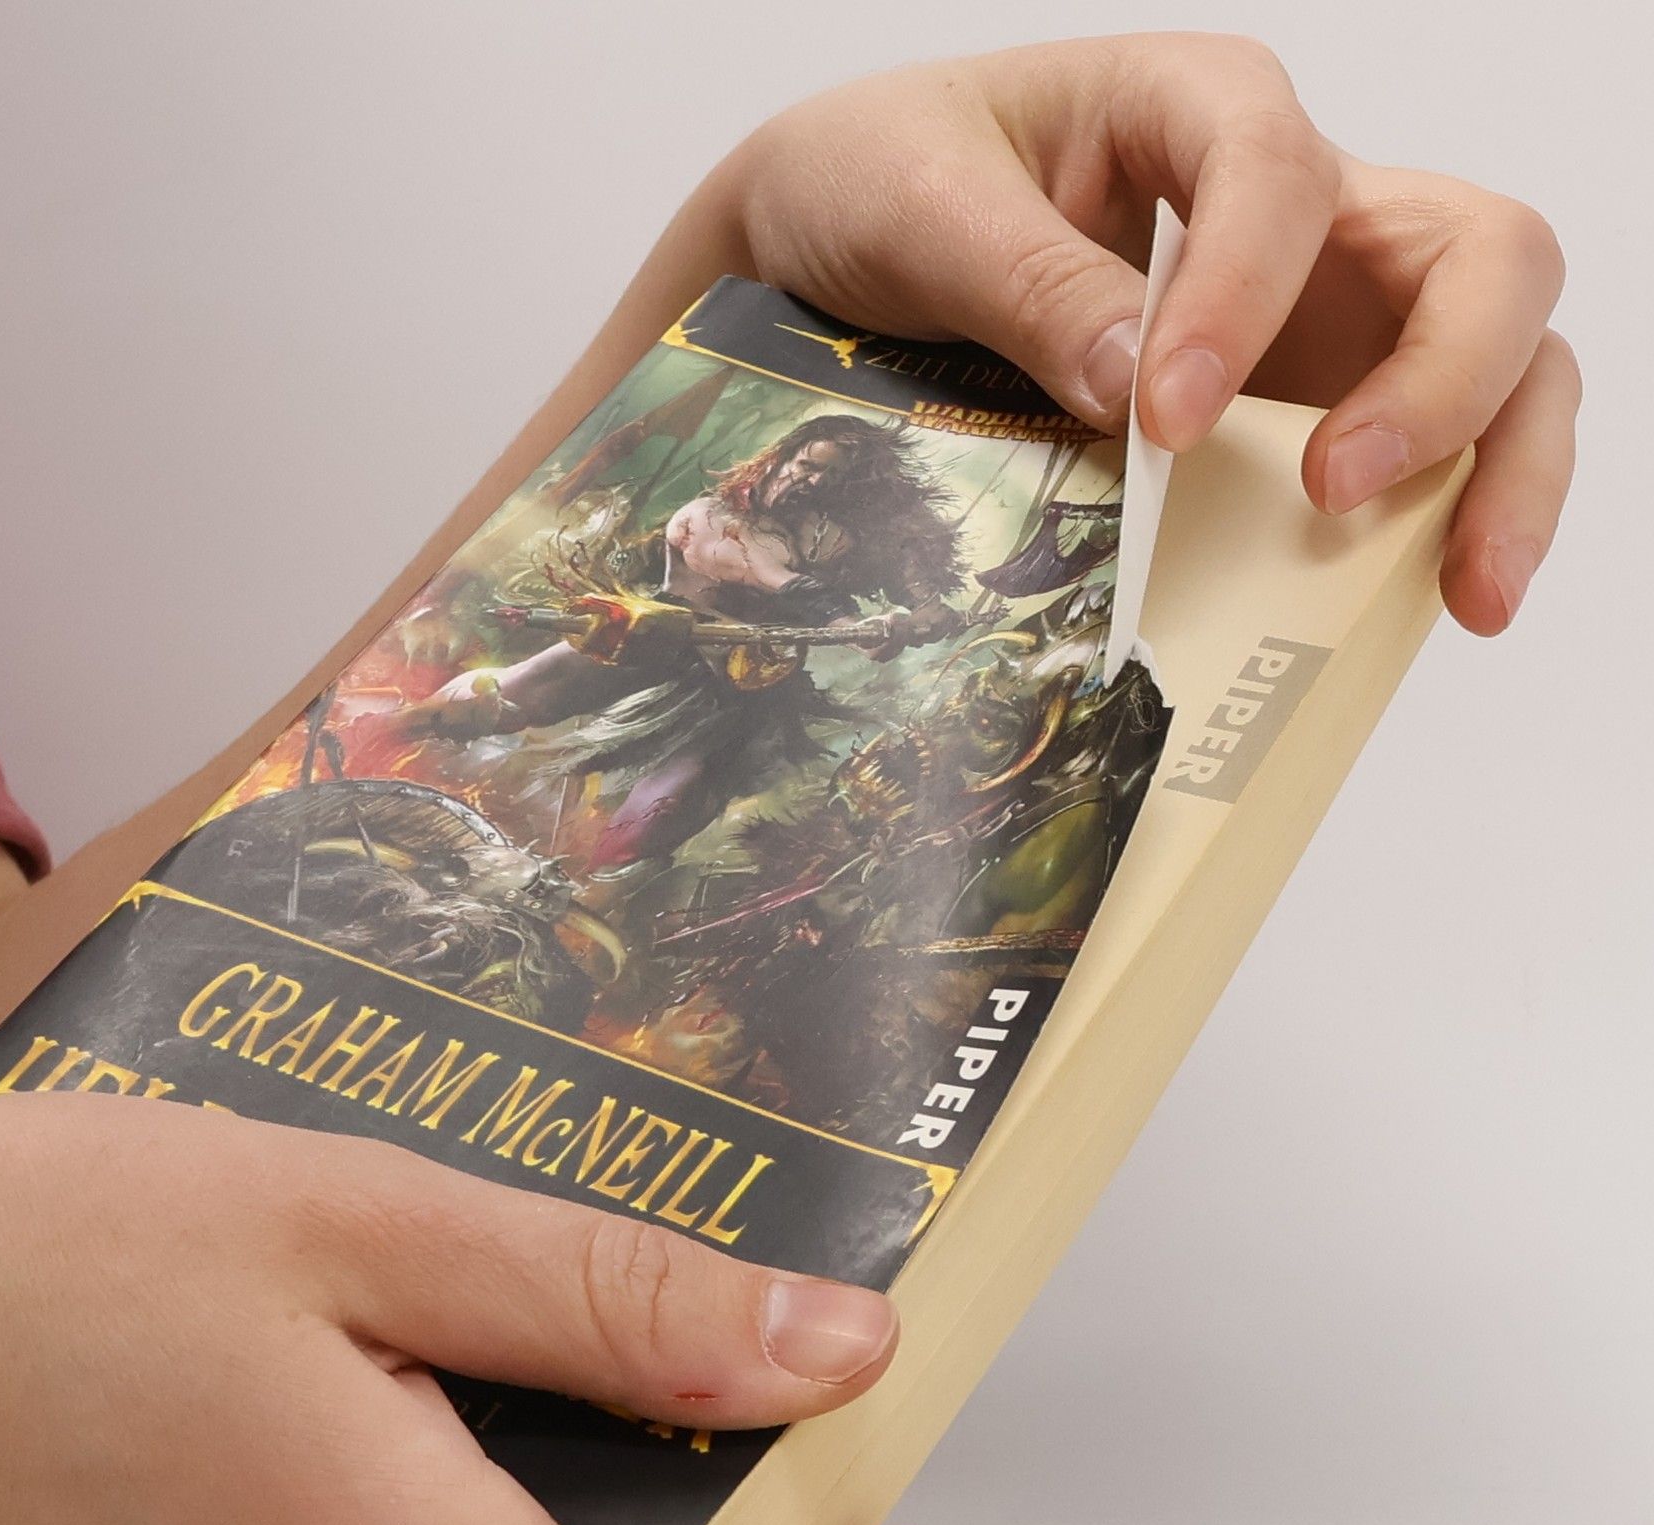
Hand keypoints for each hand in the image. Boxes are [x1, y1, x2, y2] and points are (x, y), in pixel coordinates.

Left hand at [719, 33, 1577, 634]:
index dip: (1246, 294)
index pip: (1281, 178)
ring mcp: (1312, 315)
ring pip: (1497, 357)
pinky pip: (1417, 454)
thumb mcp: (921, 204)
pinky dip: (1438, 522)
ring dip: (1500, 471)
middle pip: (1477, 256)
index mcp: (1198, 109)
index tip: (1167, 418)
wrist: (836, 235)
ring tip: (1464, 594)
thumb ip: (1025, 283)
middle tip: (1337, 490)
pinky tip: (1423, 603)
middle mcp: (1294, 208)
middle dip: (1450, 376)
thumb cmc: (882, 177)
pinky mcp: (1294, 409)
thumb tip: (1133, 389)